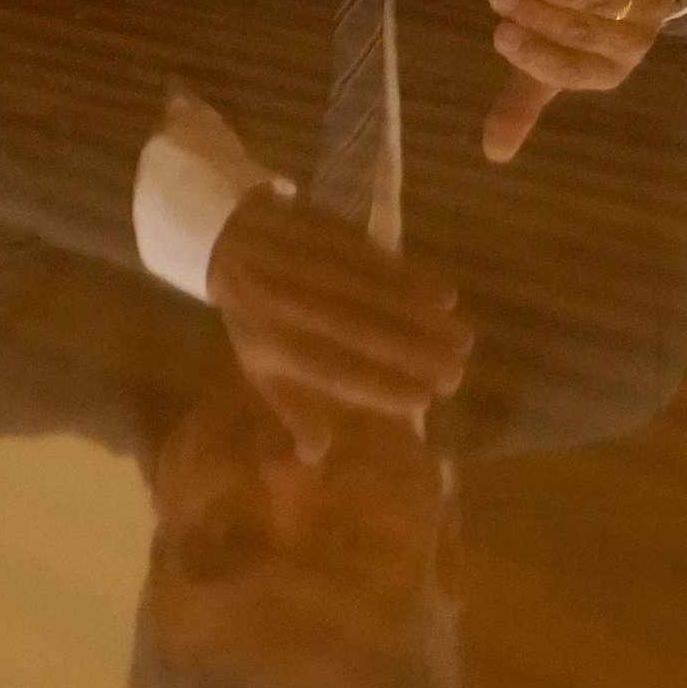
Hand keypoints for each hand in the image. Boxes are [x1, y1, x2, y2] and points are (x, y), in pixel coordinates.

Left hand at [207, 187, 472, 458]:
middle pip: (356, 331)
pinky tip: (446, 295)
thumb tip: (316, 456)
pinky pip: (372, 256)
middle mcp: (286, 304)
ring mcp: (304, 264)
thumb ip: (293, 407)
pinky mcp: (323, 231)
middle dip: (411, 353)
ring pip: (371, 292)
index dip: (376, 387)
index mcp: (270, 342)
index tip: (423, 402)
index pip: (329, 370)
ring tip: (463, 340)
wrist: (224, 238)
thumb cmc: (254, 317)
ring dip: (422, 317)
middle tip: (457, 374)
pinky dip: (411, 276)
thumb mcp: (259, 365)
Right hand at [479, 0, 686, 159]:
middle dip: (535, 13)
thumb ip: (524, 103)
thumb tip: (494, 153)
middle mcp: (632, 45)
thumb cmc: (585, 29)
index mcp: (605, 72)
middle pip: (580, 31)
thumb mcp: (553, 63)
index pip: (569, 71)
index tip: (500, 34)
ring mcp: (647, 7)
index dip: (534, 54)